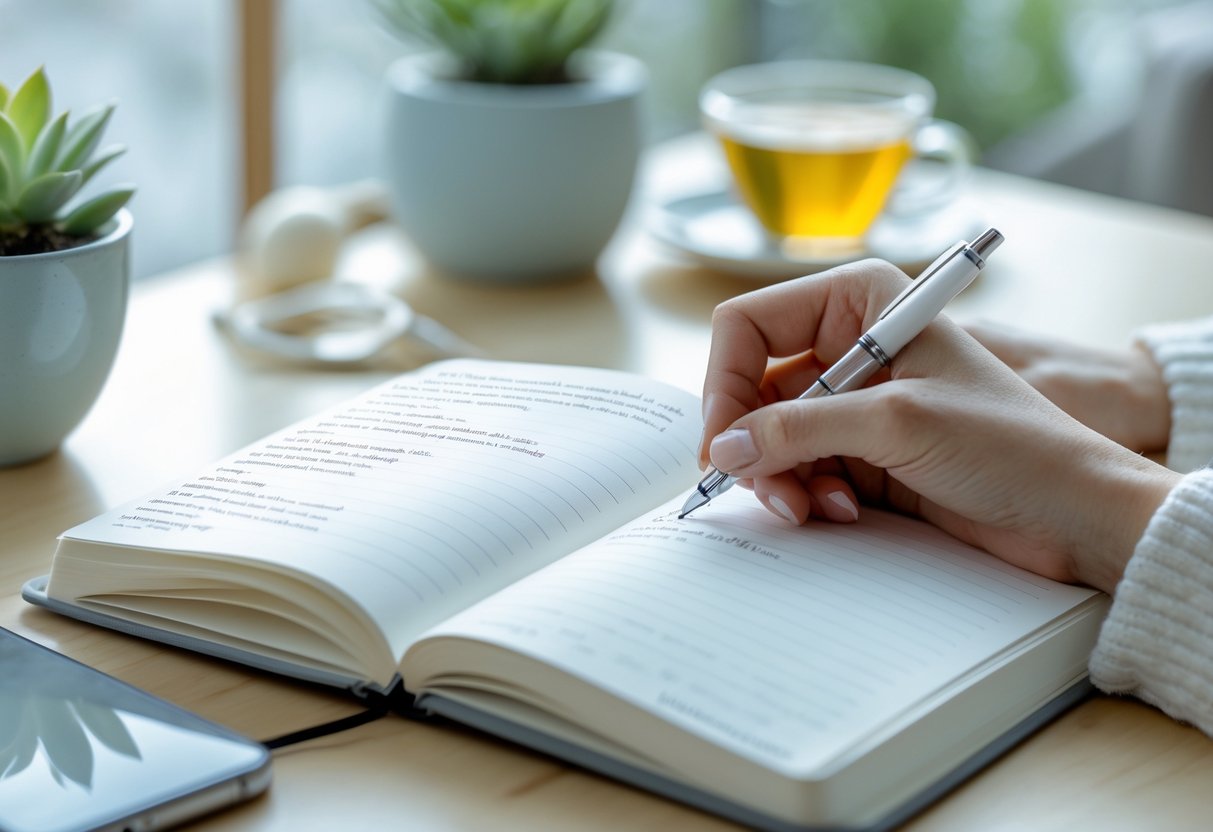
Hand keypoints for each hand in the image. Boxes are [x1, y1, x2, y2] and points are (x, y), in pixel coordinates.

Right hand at [699, 260, 1179, 592]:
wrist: (1073, 511)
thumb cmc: (1011, 443)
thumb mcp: (898, 422)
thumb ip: (800, 428)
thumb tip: (723, 447)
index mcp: (862, 302)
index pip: (749, 326)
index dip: (725, 382)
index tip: (721, 441)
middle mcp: (851, 345)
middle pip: (753, 387)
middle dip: (753, 442)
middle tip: (760, 488)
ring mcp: (854, 402)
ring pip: (770, 435)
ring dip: (780, 477)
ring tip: (811, 507)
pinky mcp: (862, 451)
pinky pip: (798, 468)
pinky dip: (806, 494)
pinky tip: (843, 510)